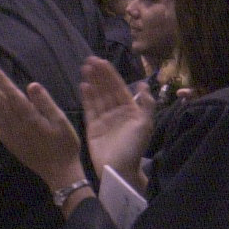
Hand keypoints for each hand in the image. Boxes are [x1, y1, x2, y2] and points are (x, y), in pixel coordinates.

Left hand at [0, 65, 83, 192]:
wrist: (58, 171)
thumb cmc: (65, 145)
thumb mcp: (61, 122)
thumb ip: (45, 103)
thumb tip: (31, 85)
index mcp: (29, 118)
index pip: (11, 94)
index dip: (1, 80)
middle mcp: (15, 124)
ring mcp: (9, 134)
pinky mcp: (8, 141)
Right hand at [79, 56, 155, 188]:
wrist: (118, 169)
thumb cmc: (133, 147)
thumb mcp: (145, 124)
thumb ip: (145, 103)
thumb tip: (143, 84)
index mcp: (130, 110)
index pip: (119, 88)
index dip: (111, 74)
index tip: (101, 61)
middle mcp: (117, 112)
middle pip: (107, 89)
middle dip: (99, 75)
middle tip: (89, 59)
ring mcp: (104, 118)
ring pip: (97, 96)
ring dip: (92, 82)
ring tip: (84, 68)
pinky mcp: (93, 126)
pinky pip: (89, 108)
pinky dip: (87, 97)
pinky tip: (83, 85)